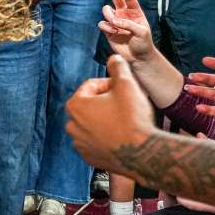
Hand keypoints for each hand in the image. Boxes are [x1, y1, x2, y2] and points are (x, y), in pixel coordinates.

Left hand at [65, 55, 156, 173]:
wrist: (142, 153)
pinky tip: (122, 136)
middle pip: (91, 105)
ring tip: (126, 121)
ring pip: (94, 123)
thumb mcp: (126, 84)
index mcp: (75, 105)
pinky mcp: (89, 157)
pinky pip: (97, 141)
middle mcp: (71, 125)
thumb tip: (113, 57)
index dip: (111, 84)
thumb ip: (117, 67)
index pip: (92, 86)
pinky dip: (107, 136)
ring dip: (107, 119)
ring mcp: (79, 143)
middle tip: (127, 104)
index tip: (124, 90)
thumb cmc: (132, 118)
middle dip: (107, 102)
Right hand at [98, 0, 156, 64]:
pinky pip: (102, 23)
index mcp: (135, 13)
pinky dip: (106, 27)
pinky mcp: (108, 30)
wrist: (138, 57)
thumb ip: (128, 24)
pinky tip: (113, 32)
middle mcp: (124, 15)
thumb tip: (114, 20)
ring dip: (109, 16)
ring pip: (106, 11)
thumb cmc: (144, 43)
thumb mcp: (141, 32)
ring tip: (115, 25)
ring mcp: (115, 22)